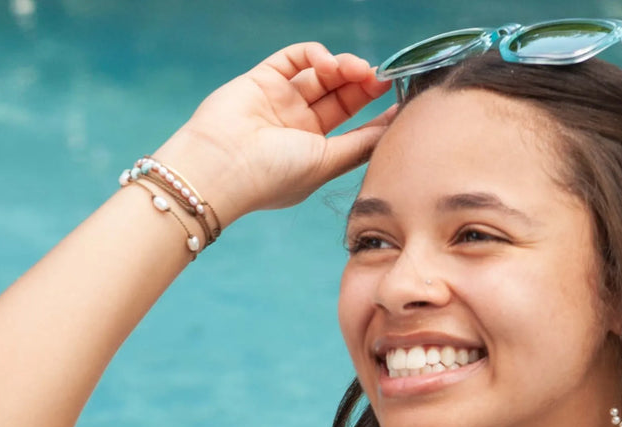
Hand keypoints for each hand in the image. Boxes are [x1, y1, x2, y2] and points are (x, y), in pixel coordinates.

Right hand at [160, 42, 395, 218]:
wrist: (220, 167)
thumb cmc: (274, 176)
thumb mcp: (328, 163)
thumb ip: (361, 145)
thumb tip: (395, 131)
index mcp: (316, 154)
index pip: (355, 129)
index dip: (379, 115)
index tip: (402, 102)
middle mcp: (299, 128)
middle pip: (342, 98)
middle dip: (364, 86)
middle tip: (381, 79)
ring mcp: (281, 102)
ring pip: (323, 76)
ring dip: (345, 68)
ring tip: (357, 70)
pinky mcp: (262, 79)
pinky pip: (296, 58)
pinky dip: (316, 55)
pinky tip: (329, 64)